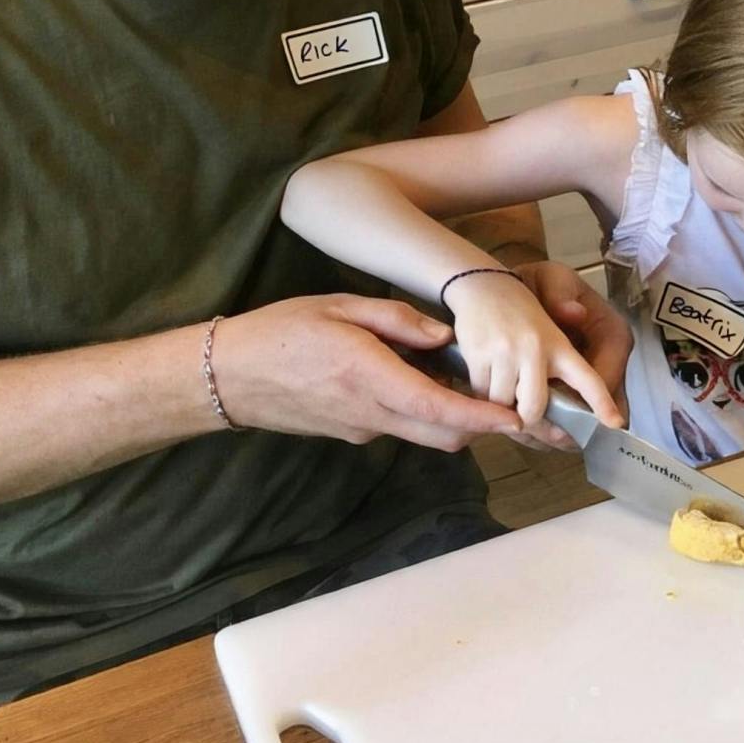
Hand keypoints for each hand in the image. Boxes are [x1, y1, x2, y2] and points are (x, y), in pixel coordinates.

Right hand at [207, 294, 529, 450]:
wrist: (228, 376)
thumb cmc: (281, 331)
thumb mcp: (340, 306)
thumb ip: (397, 320)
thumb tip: (443, 336)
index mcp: (371, 378)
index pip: (441, 410)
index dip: (484, 418)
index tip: (516, 417)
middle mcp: (370, 414)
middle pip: (443, 436)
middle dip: (479, 424)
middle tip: (505, 397)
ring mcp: (361, 429)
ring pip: (423, 434)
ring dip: (449, 416)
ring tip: (460, 378)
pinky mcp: (351, 434)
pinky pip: (398, 427)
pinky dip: (419, 411)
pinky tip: (414, 379)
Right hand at [448, 268, 625, 437]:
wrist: (482, 285)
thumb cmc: (520, 311)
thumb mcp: (551, 328)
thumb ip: (563, 357)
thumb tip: (570, 357)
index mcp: (558, 344)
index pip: (587, 378)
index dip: (602, 403)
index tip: (614, 424)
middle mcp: (534, 350)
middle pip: (535, 409)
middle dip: (532, 425)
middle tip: (531, 427)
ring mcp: (504, 354)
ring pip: (504, 407)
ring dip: (503, 412)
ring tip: (505, 402)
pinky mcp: (477, 356)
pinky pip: (482, 397)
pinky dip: (485, 402)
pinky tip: (488, 391)